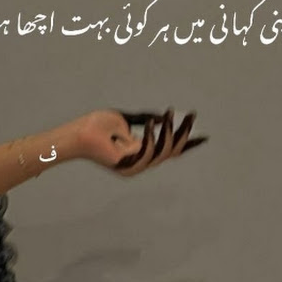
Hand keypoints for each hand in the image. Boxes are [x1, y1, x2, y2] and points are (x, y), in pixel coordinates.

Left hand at [76, 107, 208, 175]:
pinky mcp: (126, 166)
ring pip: (162, 154)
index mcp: (141, 151)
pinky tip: (152, 124)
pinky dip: (151, 139)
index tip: (205, 137)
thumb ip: (144, 119)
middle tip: (191, 115)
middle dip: (184, 134)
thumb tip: (162, 117)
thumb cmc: (95, 126)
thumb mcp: (125, 118)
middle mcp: (140, 160)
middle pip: (171, 152)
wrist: (77, 134)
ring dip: (170, 134)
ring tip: (171, 116)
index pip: (170, 149)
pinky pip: (146, 154)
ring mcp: (133, 165)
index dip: (187, 143)